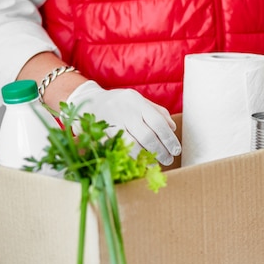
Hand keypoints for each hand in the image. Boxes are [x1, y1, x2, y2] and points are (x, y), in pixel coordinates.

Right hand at [66, 81, 181, 164]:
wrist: (86, 99)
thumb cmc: (119, 103)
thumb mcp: (138, 101)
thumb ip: (157, 112)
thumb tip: (172, 128)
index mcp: (137, 102)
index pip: (158, 122)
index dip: (169, 138)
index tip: (176, 150)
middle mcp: (124, 111)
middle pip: (147, 136)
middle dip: (160, 151)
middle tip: (168, 160)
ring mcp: (110, 122)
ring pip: (132, 145)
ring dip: (146, 157)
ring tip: (154, 163)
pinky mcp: (98, 134)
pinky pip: (116, 150)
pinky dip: (128, 158)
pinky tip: (137, 164)